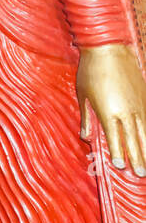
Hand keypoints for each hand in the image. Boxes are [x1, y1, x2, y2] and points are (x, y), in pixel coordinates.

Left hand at [78, 43, 145, 175]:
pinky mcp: (145, 97)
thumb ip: (87, 117)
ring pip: (145, 132)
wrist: (109, 49)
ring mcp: (138, 105)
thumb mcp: (83, 95)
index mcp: (108, 113)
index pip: (115, 139)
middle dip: (137, 158)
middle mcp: (126, 112)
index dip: (118, 154)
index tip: (121, 167)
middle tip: (140, 174)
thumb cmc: (91, 71)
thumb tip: (86, 137)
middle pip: (134, 140)